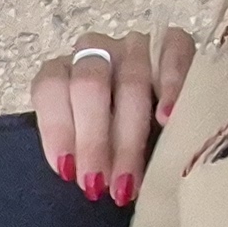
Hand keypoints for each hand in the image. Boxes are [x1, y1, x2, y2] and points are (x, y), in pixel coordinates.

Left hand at [32, 25, 195, 208]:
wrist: (168, 121)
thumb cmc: (117, 141)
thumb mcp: (88, 148)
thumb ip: (77, 156)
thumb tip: (77, 179)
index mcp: (65, 73)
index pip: (50, 87)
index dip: (57, 130)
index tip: (68, 171)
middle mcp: (97, 52)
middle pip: (90, 85)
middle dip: (93, 140)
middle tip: (99, 184)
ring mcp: (136, 45)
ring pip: (131, 79)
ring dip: (129, 135)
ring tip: (130, 178)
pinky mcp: (177, 42)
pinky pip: (174, 52)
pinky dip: (171, 85)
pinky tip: (167, 118)